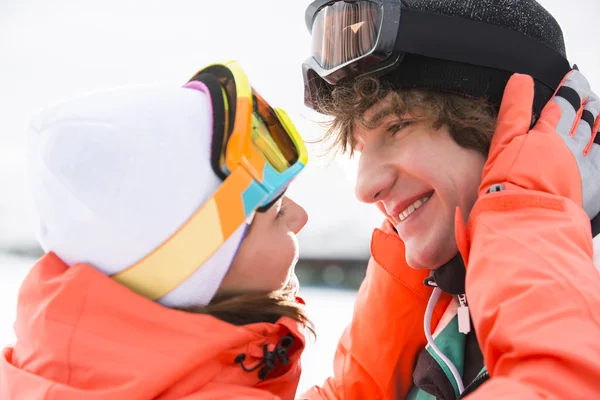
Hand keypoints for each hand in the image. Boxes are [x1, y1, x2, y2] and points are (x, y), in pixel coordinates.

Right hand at [480, 70, 599, 218]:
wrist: (528, 220)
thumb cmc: (509, 185)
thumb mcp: (502, 143)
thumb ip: (513, 110)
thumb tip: (520, 79)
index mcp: (547, 134)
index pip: (563, 103)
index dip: (570, 87)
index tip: (574, 77)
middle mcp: (571, 147)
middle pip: (587, 118)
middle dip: (589, 104)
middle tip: (591, 96)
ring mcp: (585, 166)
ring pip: (599, 137)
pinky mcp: (595, 186)